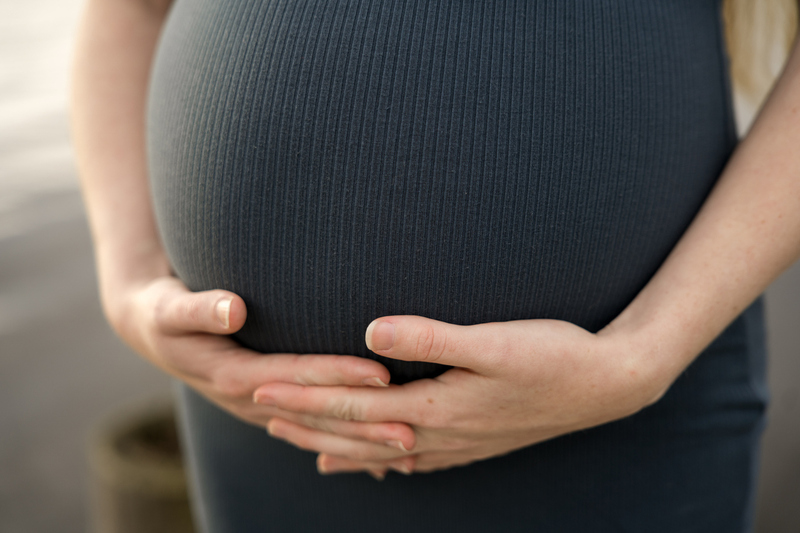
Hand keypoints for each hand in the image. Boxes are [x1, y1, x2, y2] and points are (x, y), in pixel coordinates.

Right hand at [106, 276, 416, 463]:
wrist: (151, 332)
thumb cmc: (163, 313)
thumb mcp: (172, 308)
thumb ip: (201, 308)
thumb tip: (234, 309)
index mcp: (233, 376)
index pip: (295, 375)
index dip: (337, 375)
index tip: (380, 375)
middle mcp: (251, 401)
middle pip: (313, 415)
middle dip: (360, 424)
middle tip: (408, 431)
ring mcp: (260, 409)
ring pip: (317, 430)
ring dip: (358, 443)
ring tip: (405, 452)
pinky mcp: (268, 407)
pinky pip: (311, 429)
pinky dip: (342, 445)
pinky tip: (378, 462)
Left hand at [253, 315, 675, 474]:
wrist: (608, 384)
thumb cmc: (554, 355)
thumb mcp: (494, 342)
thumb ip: (429, 338)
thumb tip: (369, 332)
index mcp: (437, 408)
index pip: (353, 408)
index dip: (304, 400)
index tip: (260, 393)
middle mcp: (441, 433)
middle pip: (358, 434)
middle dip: (307, 425)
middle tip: (261, 418)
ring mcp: (459, 442)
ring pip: (382, 451)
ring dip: (338, 446)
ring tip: (303, 447)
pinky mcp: (475, 439)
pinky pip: (415, 457)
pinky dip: (384, 460)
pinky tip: (378, 464)